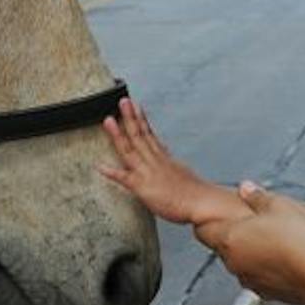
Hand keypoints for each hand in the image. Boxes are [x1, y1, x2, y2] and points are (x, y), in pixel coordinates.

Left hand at [99, 98, 248, 226]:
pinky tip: (101, 166)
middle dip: (130, 117)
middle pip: (141, 136)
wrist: (203, 203)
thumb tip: (166, 150)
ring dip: (118, 135)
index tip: (136, 107)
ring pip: (131, 150)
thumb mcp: (183, 172)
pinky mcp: (144, 188)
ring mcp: (149, 173)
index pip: (151, 135)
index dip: (142, 120)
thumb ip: (171, 160)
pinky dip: (112, 172)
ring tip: (109, 120)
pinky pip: (125, 178)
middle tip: (123, 101)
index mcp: (165, 159)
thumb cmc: (196, 195)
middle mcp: (156, 162)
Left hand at [193, 182, 304, 303]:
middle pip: (222, 246)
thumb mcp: (279, 205)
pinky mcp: (265, 293)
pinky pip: (259, 277)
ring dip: (251, 252)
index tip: (220, 214)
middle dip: (234, 235)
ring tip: (275, 240)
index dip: (209, 220)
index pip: (202, 230)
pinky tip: (286, 258)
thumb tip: (245, 188)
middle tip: (254, 223)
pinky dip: (266, 268)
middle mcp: (233, 262)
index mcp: (229, 238)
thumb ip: (257, 196)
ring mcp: (248, 280)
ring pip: (240, 263)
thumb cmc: (300, 236)